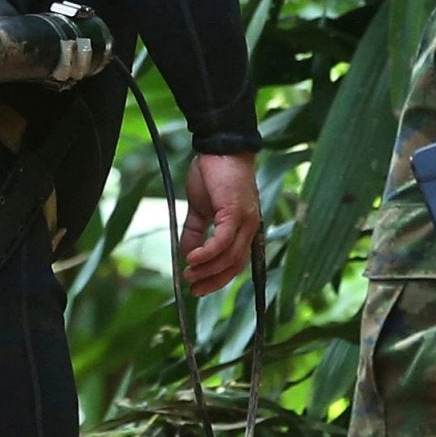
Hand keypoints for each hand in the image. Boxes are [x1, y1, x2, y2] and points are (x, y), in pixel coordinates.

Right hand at [178, 151, 261, 296]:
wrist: (219, 147)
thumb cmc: (213, 174)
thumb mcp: (200, 208)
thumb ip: (195, 232)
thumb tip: (185, 255)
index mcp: (244, 227)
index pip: (235, 262)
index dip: (218, 278)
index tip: (199, 288)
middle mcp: (250, 227)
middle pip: (235, 265)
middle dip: (213, 281)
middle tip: (193, 289)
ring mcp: (245, 220)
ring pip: (230, 257)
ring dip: (208, 270)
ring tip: (189, 274)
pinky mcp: (235, 212)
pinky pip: (223, 241)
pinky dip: (208, 253)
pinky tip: (192, 259)